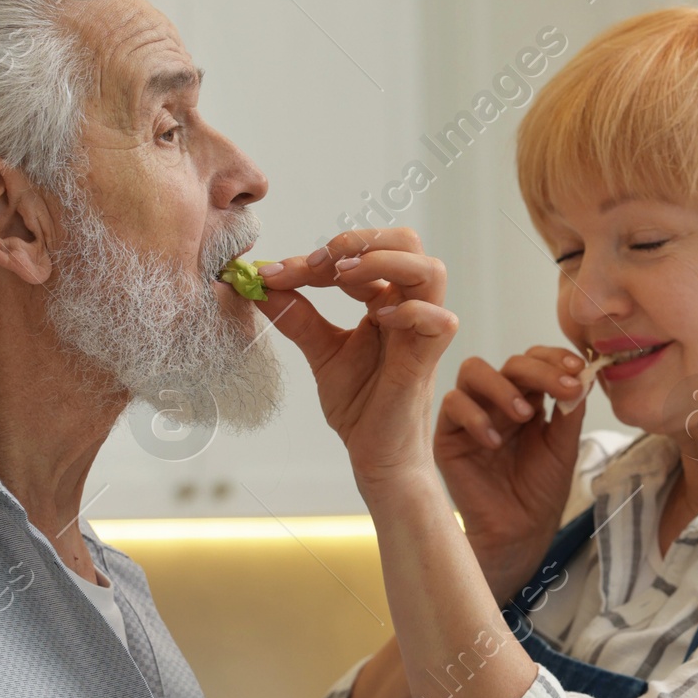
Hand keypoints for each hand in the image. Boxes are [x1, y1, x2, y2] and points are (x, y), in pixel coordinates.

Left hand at [260, 230, 456, 490]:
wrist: (376, 456)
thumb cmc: (360, 405)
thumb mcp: (320, 352)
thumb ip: (296, 317)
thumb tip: (259, 284)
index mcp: (384, 301)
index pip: (360, 255)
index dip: (317, 257)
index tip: (274, 273)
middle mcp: (408, 308)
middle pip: (407, 243)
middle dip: (361, 241)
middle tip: (320, 262)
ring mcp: (422, 332)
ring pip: (430, 271)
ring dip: (385, 263)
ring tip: (344, 277)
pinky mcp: (428, 360)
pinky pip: (438, 321)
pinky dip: (408, 311)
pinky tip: (375, 318)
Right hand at [436, 345, 587, 599]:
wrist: (518, 532)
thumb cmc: (540, 492)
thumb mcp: (564, 447)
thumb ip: (570, 410)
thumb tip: (582, 374)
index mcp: (528, 398)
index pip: (536, 360)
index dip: (555, 358)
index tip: (578, 369)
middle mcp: (498, 400)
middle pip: (511, 362)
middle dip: (540, 370)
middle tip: (562, 387)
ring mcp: (472, 414)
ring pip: (473, 370)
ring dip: (502, 386)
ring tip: (525, 416)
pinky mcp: (448, 434)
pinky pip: (452, 404)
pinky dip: (475, 417)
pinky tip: (494, 443)